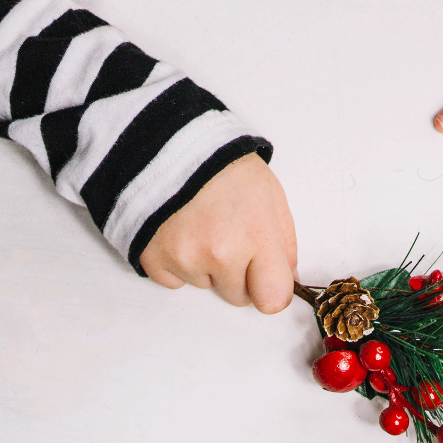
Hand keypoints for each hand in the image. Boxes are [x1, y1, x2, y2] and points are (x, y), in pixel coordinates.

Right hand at [140, 154, 296, 312]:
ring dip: (205, 267)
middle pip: (238, 296)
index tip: (265, 276)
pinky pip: (174, 281)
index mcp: (255, 237)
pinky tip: (179, 231)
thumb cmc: (223, 166)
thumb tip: (289, 280)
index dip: (270, 289)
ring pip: (205, 286)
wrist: (166, 142)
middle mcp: (220, 254)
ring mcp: (184, 258)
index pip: (273, 300)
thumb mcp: (270, 195)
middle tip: (228, 236)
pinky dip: (177, 263)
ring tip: (200, 226)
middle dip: (238, 274)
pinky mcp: (153, 259)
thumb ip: (284, 243)